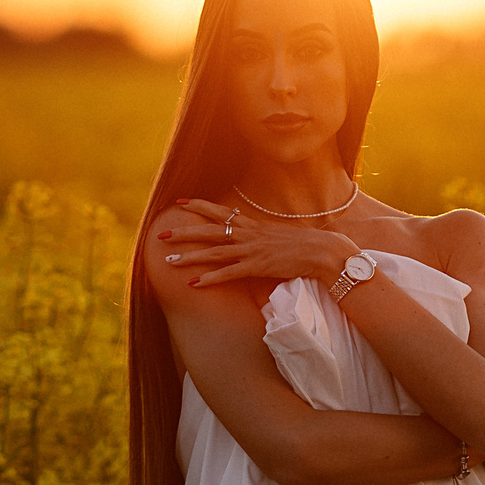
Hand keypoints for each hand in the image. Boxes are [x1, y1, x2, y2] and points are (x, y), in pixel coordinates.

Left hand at [157, 196, 352, 287]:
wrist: (322, 251)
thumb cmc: (303, 244)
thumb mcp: (277, 234)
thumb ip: (259, 233)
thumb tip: (248, 231)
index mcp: (252, 225)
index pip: (221, 211)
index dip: (199, 205)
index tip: (179, 201)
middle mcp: (248, 235)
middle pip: (209, 230)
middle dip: (184, 232)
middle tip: (161, 233)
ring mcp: (251, 250)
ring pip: (213, 252)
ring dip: (189, 257)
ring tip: (168, 261)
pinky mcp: (257, 267)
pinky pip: (228, 274)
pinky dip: (209, 279)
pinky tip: (192, 284)